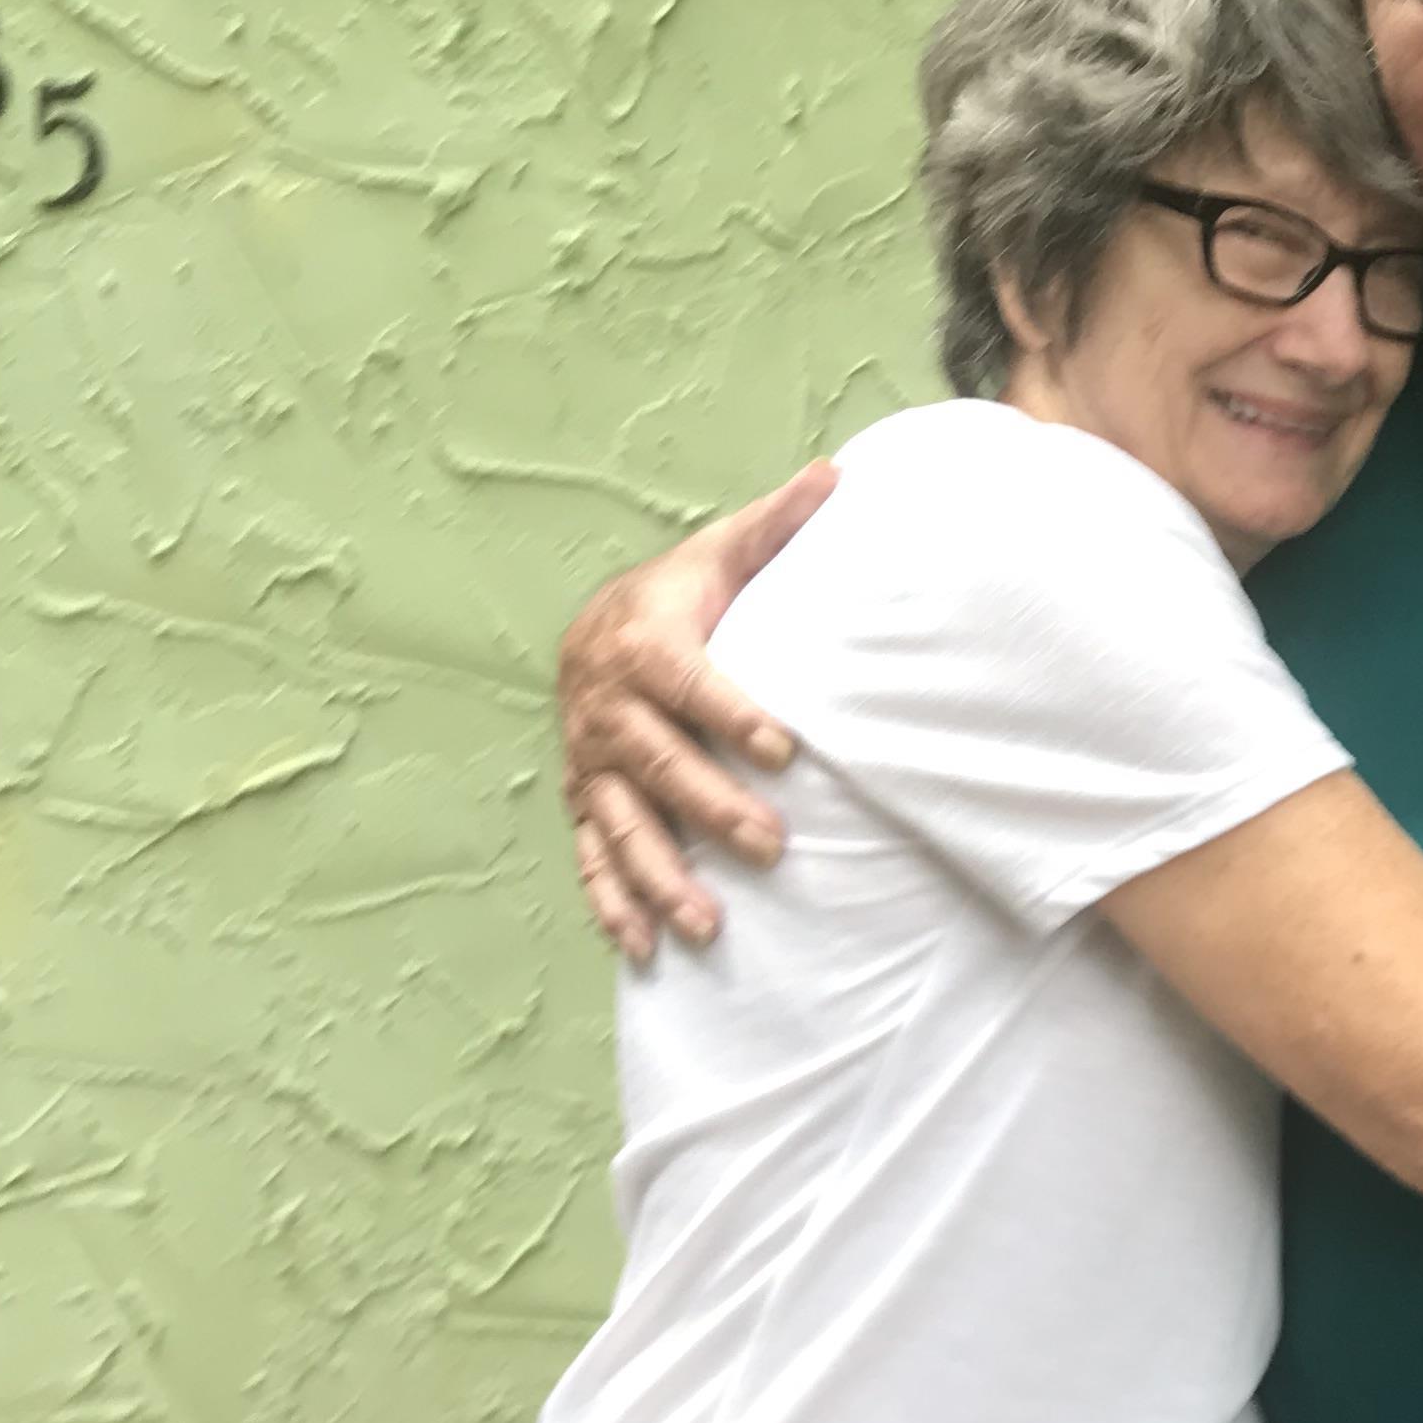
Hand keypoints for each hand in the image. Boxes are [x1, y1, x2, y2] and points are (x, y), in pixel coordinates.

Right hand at [560, 463, 836, 957]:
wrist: (596, 627)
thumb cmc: (677, 596)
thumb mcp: (719, 556)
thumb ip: (777, 527)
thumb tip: (838, 474)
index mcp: (645, 646)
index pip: (692, 685)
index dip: (734, 716)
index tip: (785, 750)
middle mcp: (609, 709)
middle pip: (660, 764)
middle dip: (712, 807)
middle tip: (770, 847)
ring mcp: (592, 762)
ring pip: (621, 824)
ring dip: (660, 876)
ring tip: (705, 923)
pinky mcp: (584, 799)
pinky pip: (592, 856)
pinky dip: (612, 903)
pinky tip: (644, 947)